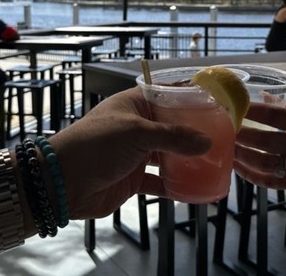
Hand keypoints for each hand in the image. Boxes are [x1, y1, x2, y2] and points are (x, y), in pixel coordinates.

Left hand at [48, 88, 211, 218]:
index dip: (190, 98)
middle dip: (195, 134)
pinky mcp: (133, 178)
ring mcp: (135, 153)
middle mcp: (137, 127)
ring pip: (169, 155)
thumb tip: (207, 142)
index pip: (167, 95)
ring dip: (188, 160)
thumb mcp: (136, 133)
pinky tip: (195, 189)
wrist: (61, 182)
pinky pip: (160, 181)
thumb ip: (173, 137)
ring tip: (215, 163)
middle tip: (224, 138)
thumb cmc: (95, 146)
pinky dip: (176, 185)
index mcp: (134, 105)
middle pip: (172, 127)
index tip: (217, 104)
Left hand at [234, 101, 285, 195]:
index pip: (275, 117)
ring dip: (242, 156)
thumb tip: (266, 98)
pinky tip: (239, 168)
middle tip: (223, 127)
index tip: (235, 106)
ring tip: (227, 147)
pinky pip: (270, 182)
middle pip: (264, 141)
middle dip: (241, 135)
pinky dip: (252, 176)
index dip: (252, 111)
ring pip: (263, 164)